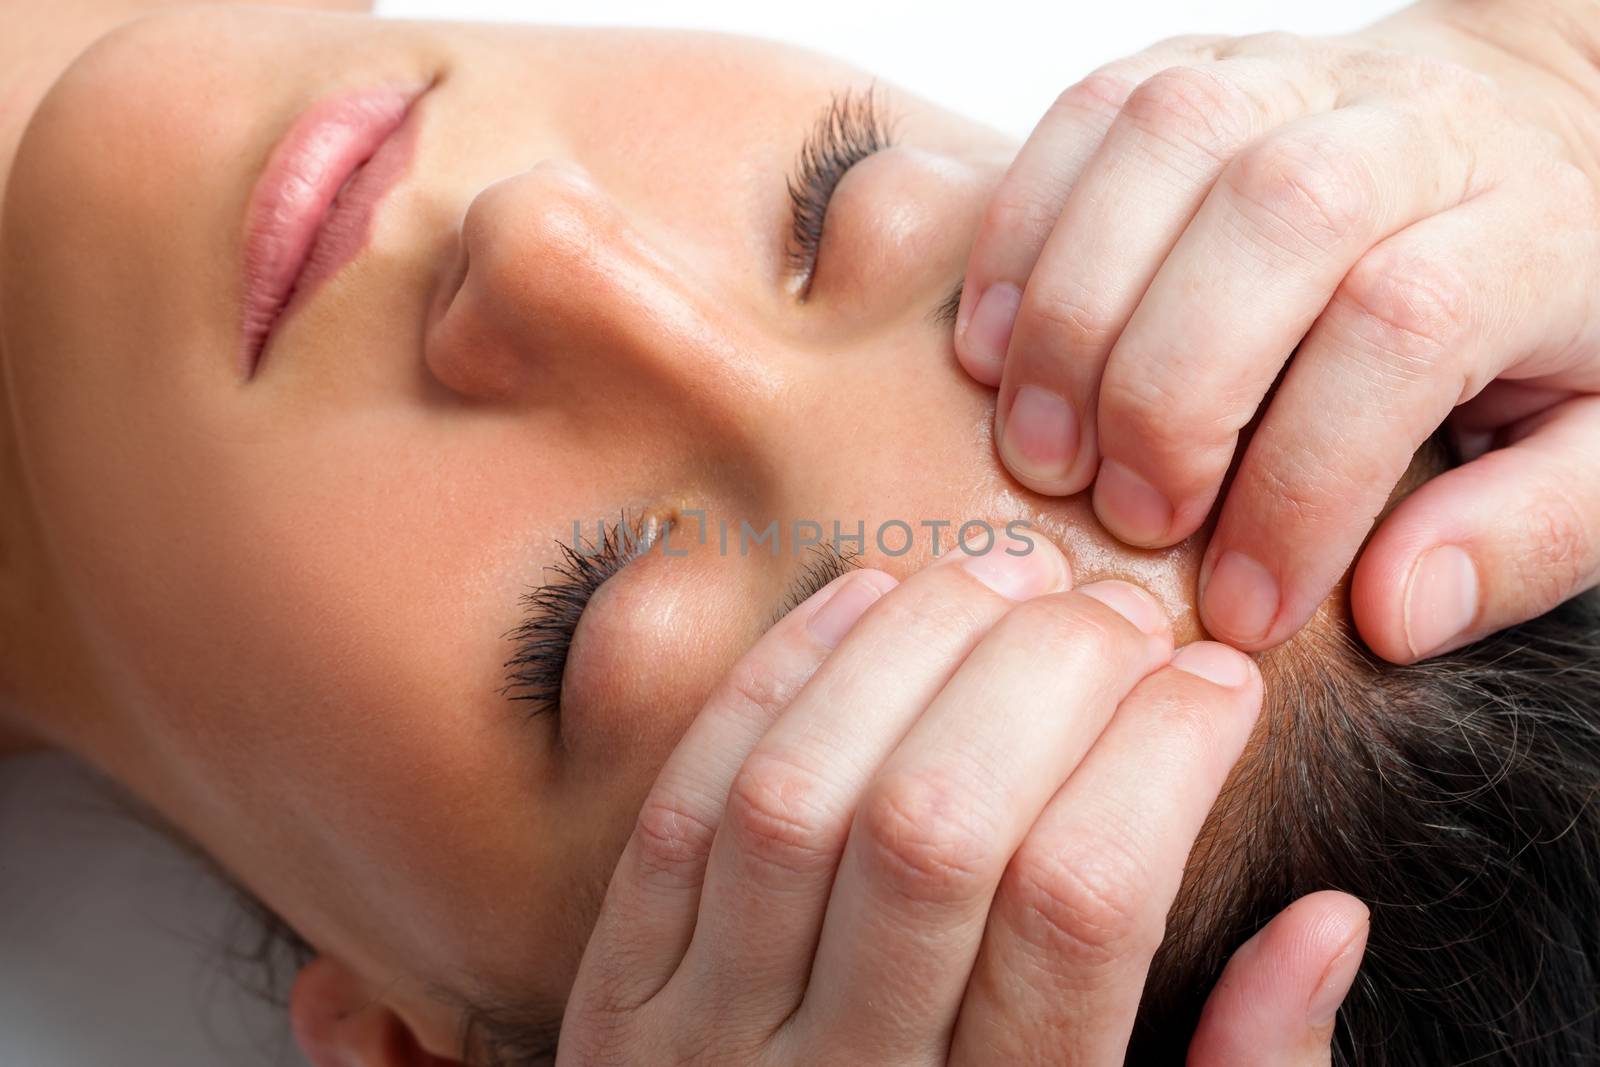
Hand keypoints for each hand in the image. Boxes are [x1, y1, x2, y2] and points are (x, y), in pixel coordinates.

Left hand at [558, 539, 1365, 1063]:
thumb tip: (1327, 919)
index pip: (1082, 909)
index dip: (1161, 760)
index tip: (1221, 678)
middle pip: (938, 830)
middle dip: (1047, 677)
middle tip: (1124, 612)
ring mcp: (703, 1041)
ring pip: (803, 796)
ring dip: (914, 651)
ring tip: (1007, 574)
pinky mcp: (619, 996)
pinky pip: (684, 807)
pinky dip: (775, 681)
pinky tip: (866, 597)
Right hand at [951, 13, 1599, 660]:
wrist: (1540, 121)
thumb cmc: (1554, 306)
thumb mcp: (1597, 443)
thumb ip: (1523, 533)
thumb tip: (1394, 608)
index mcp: (1531, 227)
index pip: (1401, 331)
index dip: (1305, 485)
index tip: (1248, 606)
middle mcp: (1413, 125)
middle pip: (1277, 214)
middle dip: (1170, 389)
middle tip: (1131, 518)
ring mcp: (1296, 76)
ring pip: (1164, 138)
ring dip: (1070, 309)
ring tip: (1040, 446)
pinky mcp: (1199, 61)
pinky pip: (1086, 109)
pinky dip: (1018, 230)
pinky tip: (994, 349)